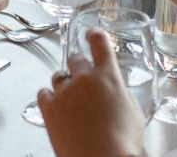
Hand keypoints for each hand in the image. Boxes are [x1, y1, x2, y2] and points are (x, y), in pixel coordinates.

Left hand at [37, 31, 143, 156]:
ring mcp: (65, 92)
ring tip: (71, 98)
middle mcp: (84, 78)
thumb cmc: (122, 143)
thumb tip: (114, 91)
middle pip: (75, 59)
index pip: (100, 43)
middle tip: (82, 77)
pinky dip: (49, 97)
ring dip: (64, 83)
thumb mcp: (133, 112)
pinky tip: (55, 105)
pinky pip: (43, 93)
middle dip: (79, 65)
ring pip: (58, 76)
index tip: (91, 33)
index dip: (95, 35)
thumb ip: (121, 93)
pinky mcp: (49, 109)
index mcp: (108, 75)